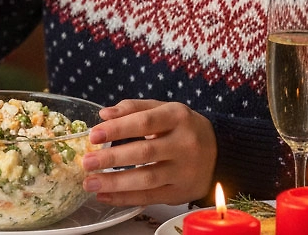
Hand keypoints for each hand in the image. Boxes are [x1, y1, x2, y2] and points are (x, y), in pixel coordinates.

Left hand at [80, 99, 216, 205]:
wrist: (220, 151)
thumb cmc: (182, 127)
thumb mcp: (162, 109)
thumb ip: (132, 108)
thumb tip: (103, 115)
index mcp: (178, 118)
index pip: (144, 122)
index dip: (118, 129)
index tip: (93, 135)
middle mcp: (184, 145)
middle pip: (144, 152)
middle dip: (112, 158)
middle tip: (86, 162)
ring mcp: (185, 171)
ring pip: (147, 179)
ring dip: (115, 183)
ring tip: (90, 182)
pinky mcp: (182, 193)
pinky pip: (150, 198)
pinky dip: (125, 198)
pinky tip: (104, 195)